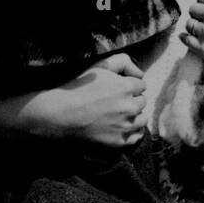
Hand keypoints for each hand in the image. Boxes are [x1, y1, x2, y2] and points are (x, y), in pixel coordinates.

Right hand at [31, 54, 147, 146]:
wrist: (61, 114)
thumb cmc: (79, 88)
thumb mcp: (100, 66)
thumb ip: (124, 62)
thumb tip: (140, 74)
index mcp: (126, 87)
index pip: (141, 85)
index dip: (129, 86)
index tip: (117, 90)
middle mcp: (130, 107)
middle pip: (142, 102)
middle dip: (132, 100)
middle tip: (115, 102)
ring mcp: (125, 125)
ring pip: (142, 119)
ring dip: (134, 116)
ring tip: (118, 115)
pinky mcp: (120, 141)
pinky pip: (137, 136)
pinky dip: (133, 132)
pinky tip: (122, 127)